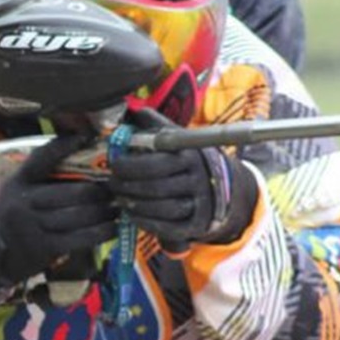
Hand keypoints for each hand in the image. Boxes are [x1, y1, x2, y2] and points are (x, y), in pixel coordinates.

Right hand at [0, 133, 116, 286]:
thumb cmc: (19, 213)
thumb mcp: (20, 188)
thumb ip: (43, 174)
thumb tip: (82, 150)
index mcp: (18, 181)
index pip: (41, 158)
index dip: (63, 146)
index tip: (86, 137)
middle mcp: (23, 202)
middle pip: (72, 192)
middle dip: (99, 191)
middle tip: (115, 189)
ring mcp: (33, 226)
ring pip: (79, 216)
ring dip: (104, 212)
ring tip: (118, 208)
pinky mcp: (45, 247)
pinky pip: (80, 238)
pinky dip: (101, 232)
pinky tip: (112, 228)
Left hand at [108, 110, 257, 251]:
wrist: (227, 187)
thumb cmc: (192, 160)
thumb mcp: (180, 139)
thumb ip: (158, 126)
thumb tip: (136, 111)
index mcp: (191, 155)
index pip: (156, 162)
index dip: (130, 166)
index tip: (114, 164)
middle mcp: (198, 179)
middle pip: (156, 187)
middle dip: (128, 187)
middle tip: (112, 184)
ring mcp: (200, 204)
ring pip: (162, 208)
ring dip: (135, 205)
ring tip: (120, 199)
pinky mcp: (197, 224)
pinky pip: (169, 228)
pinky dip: (147, 222)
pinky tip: (133, 214)